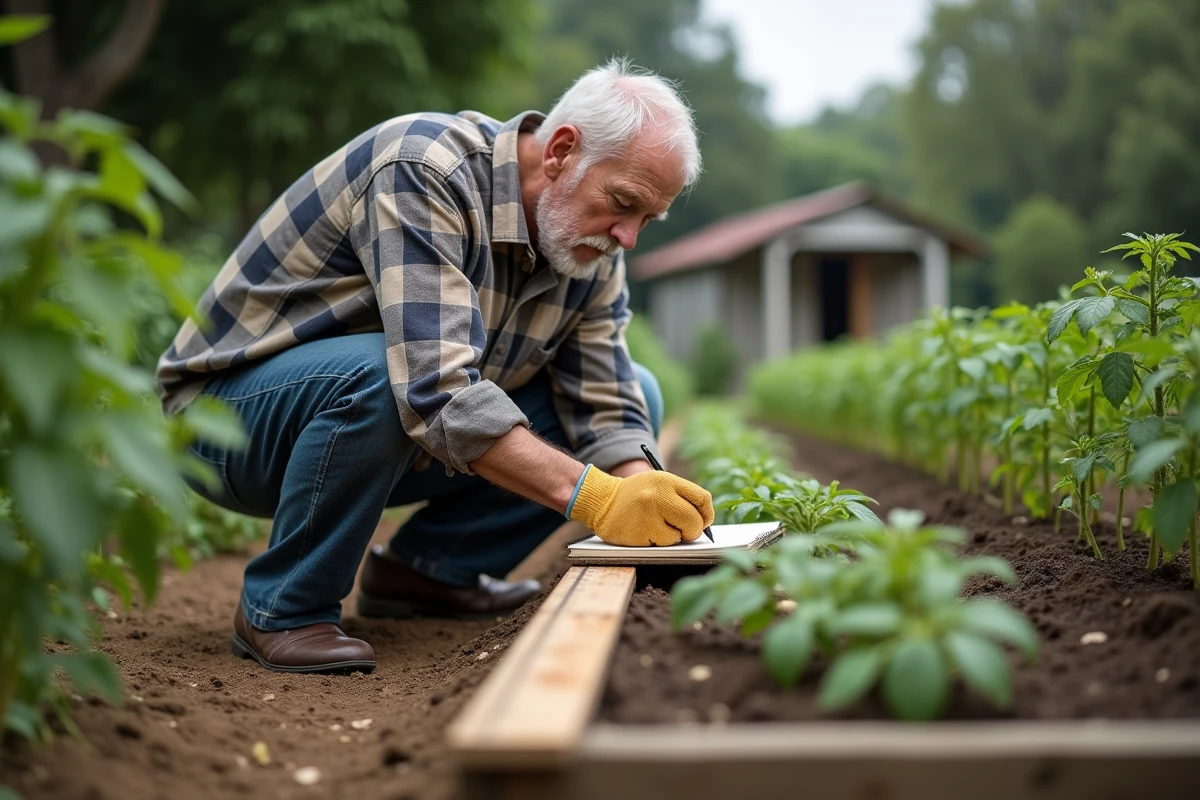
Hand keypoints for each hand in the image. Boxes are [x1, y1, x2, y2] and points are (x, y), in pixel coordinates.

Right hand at [568, 467, 713, 546]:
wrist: (601, 501)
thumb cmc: (635, 495)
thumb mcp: (657, 484)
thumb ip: (681, 497)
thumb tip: (705, 522)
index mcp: (667, 480)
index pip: (702, 498)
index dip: (707, 514)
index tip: (704, 521)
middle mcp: (659, 495)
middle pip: (694, 520)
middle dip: (694, 530)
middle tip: (685, 531)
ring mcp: (648, 515)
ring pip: (679, 536)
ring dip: (673, 536)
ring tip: (657, 526)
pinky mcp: (640, 532)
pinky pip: (662, 544)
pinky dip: (658, 542)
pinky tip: (646, 531)